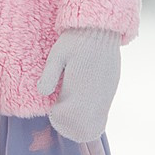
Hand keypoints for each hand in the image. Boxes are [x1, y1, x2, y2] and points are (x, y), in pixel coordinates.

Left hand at [35, 28, 121, 143]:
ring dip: (83, 118)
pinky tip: (84, 100)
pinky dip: (93, 112)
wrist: (100, 29)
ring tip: (72, 105)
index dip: (58, 116)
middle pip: (83, 125)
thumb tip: (42, 93)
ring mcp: (106, 94)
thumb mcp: (56, 56)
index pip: (68, 118)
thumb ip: (49, 76)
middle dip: (71, 122)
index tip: (53, 107)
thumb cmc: (75, 41)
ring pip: (96, 120)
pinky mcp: (112, 88)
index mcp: (79, 89)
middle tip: (61, 108)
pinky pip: (103, 110)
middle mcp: (95, 95)